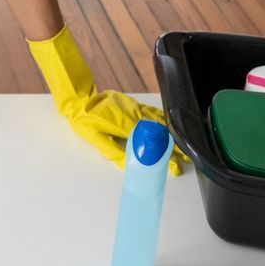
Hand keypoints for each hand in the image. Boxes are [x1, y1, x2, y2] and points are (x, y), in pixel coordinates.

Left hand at [28, 26, 188, 175]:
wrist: (80, 98)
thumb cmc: (84, 119)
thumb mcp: (95, 138)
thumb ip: (113, 152)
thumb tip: (128, 167)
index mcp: (125, 124)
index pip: (150, 143)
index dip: (164, 156)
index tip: (174, 166)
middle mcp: (133, 113)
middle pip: (158, 133)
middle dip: (173, 148)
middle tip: (184, 161)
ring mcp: (134, 107)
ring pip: (158, 122)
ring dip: (171, 136)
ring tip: (183, 148)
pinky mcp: (133, 104)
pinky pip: (151, 112)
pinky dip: (163, 121)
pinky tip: (171, 128)